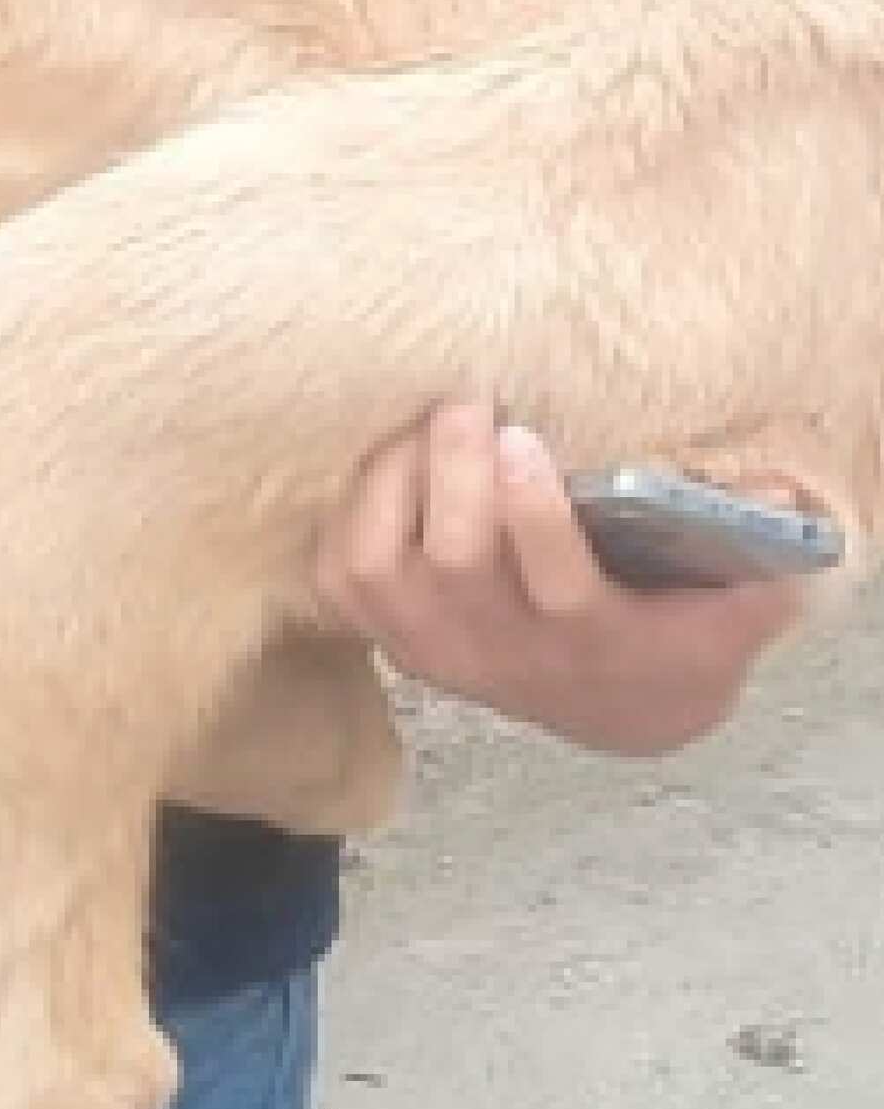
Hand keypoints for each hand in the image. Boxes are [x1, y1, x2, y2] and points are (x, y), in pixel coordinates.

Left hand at [313, 404, 815, 758]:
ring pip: (379, 561)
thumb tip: (770, 491)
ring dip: (395, 479)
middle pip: (453, 561)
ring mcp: (435, 650)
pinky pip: (339, 570)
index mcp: (593, 639)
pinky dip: (352, 508)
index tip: (525, 437)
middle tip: (468, 402)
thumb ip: (752, 559)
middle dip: (454, 469)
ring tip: (428, 423)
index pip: (554, 583)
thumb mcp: (731, 611)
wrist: (614, 705)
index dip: (532, 509)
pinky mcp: (386, 639)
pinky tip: (391, 460)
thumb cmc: (673, 635)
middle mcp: (503, 652)